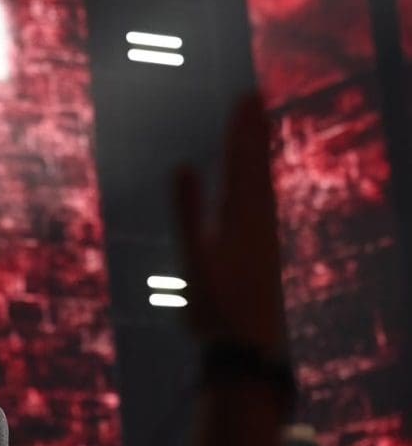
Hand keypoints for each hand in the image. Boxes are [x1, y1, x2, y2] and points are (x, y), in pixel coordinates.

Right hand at [174, 94, 285, 354]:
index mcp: (242, 218)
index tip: (246, 95)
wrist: (248, 350)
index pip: (241, 162)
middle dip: (253, 131)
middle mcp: (259, 223)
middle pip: (256, 166)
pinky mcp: (262, 254)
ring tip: (257, 131)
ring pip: (262, 184)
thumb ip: (187, 210)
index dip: (242, 128)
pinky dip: (257, 183)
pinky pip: (261, 203)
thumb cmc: (216, 308)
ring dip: (257, 154)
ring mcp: (263, 239)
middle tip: (255, 97)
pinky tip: (253, 188)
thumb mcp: (194, 258)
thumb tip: (181, 163)